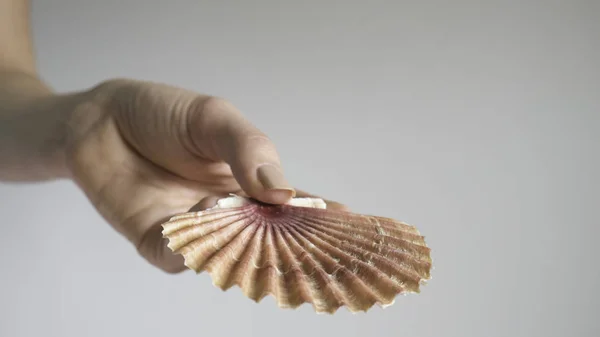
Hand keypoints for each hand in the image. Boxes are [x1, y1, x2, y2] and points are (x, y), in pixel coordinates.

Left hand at [64, 79, 346, 272]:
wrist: (99, 118)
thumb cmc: (162, 114)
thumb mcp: (213, 118)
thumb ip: (249, 148)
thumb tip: (281, 192)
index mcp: (250, 183)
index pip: (292, 207)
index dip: (319, 216)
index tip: (349, 223)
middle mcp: (228, 213)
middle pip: (267, 241)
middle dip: (292, 250)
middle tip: (317, 256)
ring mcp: (194, 229)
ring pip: (227, 255)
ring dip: (242, 246)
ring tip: (250, 223)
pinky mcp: (156, 240)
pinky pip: (179, 257)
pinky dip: (192, 248)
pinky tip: (197, 217)